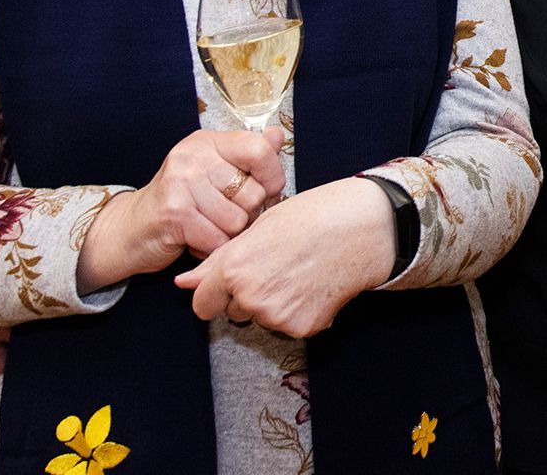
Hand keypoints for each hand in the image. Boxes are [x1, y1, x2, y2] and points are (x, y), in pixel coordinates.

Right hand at [76, 126, 284, 293]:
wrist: (129, 229)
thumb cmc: (182, 201)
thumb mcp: (214, 170)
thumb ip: (248, 154)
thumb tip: (277, 136)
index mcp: (208, 142)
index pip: (260, 151)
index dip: (273, 178)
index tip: (266, 192)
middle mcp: (193, 157)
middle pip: (253, 193)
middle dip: (248, 214)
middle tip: (226, 217)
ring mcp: (181, 184)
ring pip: (237, 221)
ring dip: (228, 234)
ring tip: (210, 227)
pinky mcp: (174, 214)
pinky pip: (217, 240)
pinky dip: (212, 248)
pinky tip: (197, 240)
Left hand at [174, 175, 396, 337]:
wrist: (363, 228)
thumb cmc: (312, 217)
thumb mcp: (259, 229)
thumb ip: (217, 262)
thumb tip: (183, 283)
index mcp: (234, 269)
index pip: (201, 303)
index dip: (214, 294)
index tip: (229, 285)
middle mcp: (250, 297)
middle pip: (233, 312)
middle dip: (247, 296)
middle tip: (277, 267)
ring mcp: (277, 316)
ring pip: (262, 318)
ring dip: (274, 304)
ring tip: (300, 273)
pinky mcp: (302, 328)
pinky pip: (289, 325)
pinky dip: (299, 311)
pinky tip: (315, 285)